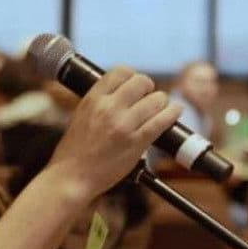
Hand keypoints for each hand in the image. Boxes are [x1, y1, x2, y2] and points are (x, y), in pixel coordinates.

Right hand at [47, 66, 180, 200]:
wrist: (72, 176)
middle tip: (148, 98)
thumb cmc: (75, 150)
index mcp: (93, 98)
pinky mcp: (136, 142)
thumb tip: (123, 92)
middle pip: (142, 82)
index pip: (121, 71)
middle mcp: (109, 108)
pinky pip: (162, 121)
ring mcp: (123, 125)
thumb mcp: (81, 115)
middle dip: (149, 88)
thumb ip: (101, 101)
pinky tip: (176, 111)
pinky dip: (173, 113)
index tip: (135, 86)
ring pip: (157, 100)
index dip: (132, 76)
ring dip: (162, 102)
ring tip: (161, 108)